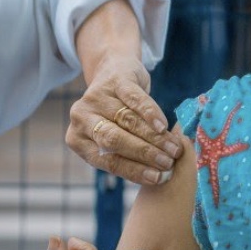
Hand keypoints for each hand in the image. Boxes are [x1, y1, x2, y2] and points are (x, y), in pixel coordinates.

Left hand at [66, 55, 182, 184]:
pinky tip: (164, 126)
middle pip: (114, 141)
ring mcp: (95, 97)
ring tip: (174, 149)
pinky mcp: (114, 80)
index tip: (158, 178)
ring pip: (128, 121)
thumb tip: (159, 176)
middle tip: (168, 163)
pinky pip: (135, 99)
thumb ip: (127, 156)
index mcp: (77, 139)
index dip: (135, 170)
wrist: (113, 72)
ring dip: (154, 138)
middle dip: (144, 154)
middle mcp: (80, 118)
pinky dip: (151, 114)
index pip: (108, 161)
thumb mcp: (112, 138)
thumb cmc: (115, 117)